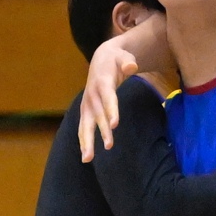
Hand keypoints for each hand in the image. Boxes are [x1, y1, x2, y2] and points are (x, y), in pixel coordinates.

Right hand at [78, 37, 141, 160]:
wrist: (101, 60)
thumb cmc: (116, 60)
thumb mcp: (123, 56)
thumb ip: (128, 62)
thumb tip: (132, 66)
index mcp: (102, 83)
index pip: (108, 98)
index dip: (111, 110)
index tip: (115, 124)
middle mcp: (92, 95)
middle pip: (97, 115)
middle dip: (101, 131)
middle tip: (109, 146)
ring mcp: (87, 104)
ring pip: (85, 124)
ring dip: (86, 141)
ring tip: (87, 159)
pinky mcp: (86, 110)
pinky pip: (83, 127)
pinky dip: (84, 141)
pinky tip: (86, 156)